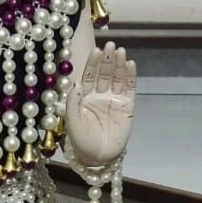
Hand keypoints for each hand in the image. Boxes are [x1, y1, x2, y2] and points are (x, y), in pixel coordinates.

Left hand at [65, 41, 135, 165]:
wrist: (98, 157)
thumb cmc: (81, 141)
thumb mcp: (72, 122)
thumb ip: (72, 103)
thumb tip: (75, 84)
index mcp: (84, 97)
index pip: (88, 75)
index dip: (92, 63)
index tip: (96, 50)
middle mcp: (99, 95)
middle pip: (104, 73)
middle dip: (107, 59)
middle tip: (111, 45)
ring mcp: (113, 99)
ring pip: (117, 78)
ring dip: (119, 64)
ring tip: (121, 51)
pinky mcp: (127, 106)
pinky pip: (129, 88)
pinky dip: (130, 76)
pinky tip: (130, 64)